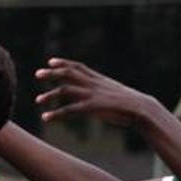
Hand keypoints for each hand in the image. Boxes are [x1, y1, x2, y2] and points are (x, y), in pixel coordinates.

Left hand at [33, 58, 159, 127]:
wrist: (142, 109)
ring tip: (38, 100)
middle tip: (38, 74)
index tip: (51, 61)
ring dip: (50, 95)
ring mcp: (92, 95)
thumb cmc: (132, 105)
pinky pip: (70, 110)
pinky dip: (56, 114)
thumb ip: (106, 92)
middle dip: (52, 73)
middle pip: (69, 73)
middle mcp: (93, 84)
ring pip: (66, 90)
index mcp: (99, 79)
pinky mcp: (92, 107)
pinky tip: (46, 119)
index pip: (78, 66)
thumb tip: (103, 96)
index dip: (64, 63)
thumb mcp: (116, 94)